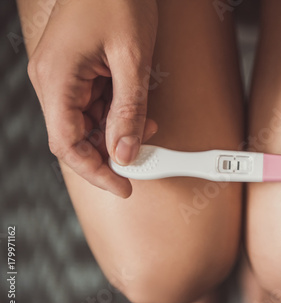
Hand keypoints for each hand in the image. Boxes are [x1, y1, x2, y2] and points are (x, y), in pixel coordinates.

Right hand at [28, 0, 158, 197]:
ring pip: (87, 122)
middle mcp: (53, 79)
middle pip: (75, 136)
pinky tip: (139, 113)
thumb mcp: (132, 59)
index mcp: (56, 78)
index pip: (67, 144)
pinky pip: (94, 104)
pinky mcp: (78, 70)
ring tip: (148, 130)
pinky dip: (116, 114)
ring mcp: (64, 75)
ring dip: (117, 132)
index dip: (95, 171)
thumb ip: (129, 109)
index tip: (122, 186)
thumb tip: (126, 151)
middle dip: (109, 153)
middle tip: (140, 163)